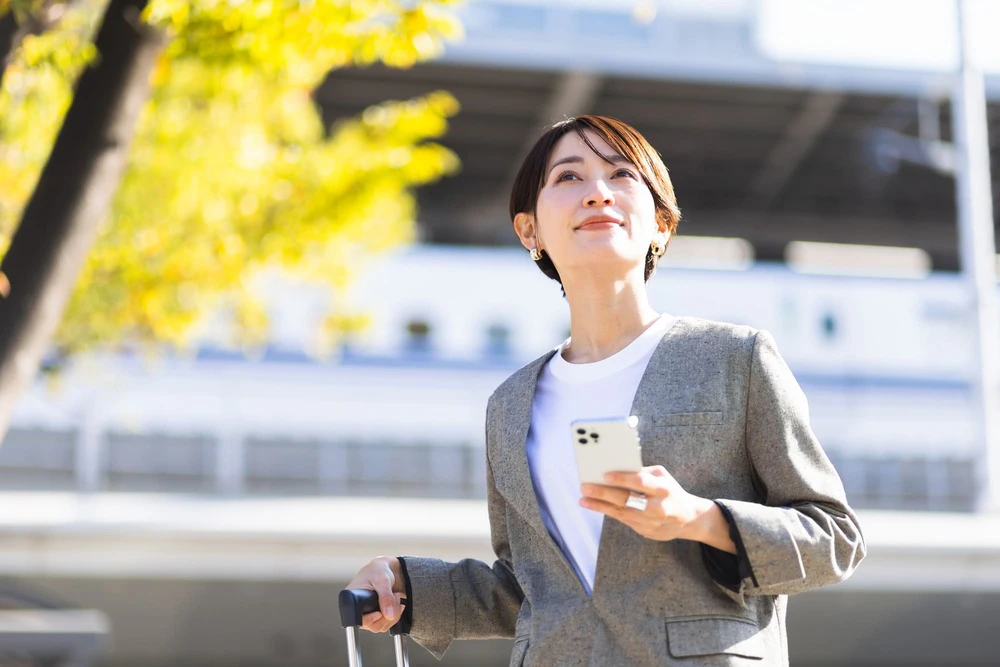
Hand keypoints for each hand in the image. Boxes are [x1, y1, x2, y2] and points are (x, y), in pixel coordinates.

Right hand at [345, 556, 406, 633]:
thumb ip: (385, 596)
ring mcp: (367, 615)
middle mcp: (358, 610)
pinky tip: (397, 603)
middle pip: (372, 625)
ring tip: (396, 597)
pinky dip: (395, 616)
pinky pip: (386, 624)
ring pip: (381, 626)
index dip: (369, 619)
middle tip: (395, 597)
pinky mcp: (376, 617)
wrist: (385, 570)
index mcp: (352, 599)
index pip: (357, 619)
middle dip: (387, 614)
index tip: (380, 612)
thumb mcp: (382, 580)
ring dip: (393, 615)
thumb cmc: (378, 571)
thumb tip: (389, 615)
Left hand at [579, 465, 717, 543]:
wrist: (688, 519)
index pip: (640, 482)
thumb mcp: (662, 476)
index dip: (622, 478)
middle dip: (603, 493)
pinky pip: (623, 520)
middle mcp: (657, 507)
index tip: (604, 474)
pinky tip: (593, 505)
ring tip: (583, 498)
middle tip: (585, 486)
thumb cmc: (670, 491)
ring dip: (599, 505)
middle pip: (627, 499)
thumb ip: (642, 472)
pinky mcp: (645, 531)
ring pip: (621, 512)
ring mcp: (651, 522)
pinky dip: (607, 511)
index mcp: (663, 488)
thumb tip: (616, 467)